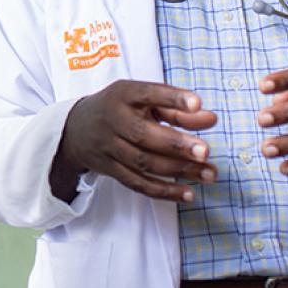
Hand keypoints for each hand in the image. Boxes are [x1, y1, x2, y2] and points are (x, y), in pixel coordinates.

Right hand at [52, 80, 218, 202]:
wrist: (77, 129)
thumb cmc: (120, 109)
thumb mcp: (144, 101)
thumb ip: (178, 109)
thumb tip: (211, 118)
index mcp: (123, 95)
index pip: (147, 93)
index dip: (172, 98)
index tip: (197, 103)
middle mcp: (113, 119)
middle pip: (143, 135)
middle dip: (176, 144)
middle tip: (205, 151)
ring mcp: (109, 147)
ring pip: (143, 162)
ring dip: (178, 170)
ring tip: (209, 173)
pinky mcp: (110, 169)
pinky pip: (137, 183)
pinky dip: (163, 191)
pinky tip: (188, 193)